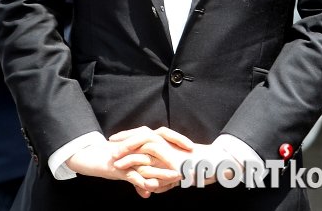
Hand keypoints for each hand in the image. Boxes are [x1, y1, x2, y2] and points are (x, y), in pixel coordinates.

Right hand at [66, 126, 186, 197]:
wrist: (90, 157)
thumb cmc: (112, 160)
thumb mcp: (128, 170)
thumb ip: (140, 178)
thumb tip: (149, 190)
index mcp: (141, 140)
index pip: (163, 134)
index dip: (177, 138)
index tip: (192, 146)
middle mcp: (136, 143)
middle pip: (158, 140)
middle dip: (174, 148)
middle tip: (189, 156)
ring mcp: (127, 154)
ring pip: (147, 157)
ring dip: (162, 167)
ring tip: (176, 176)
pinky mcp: (118, 166)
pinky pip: (132, 174)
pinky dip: (141, 181)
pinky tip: (152, 188)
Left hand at [114, 129, 238, 190]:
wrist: (210, 165)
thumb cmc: (195, 170)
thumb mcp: (173, 175)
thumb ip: (160, 180)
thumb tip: (148, 188)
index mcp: (165, 141)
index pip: (143, 134)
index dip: (129, 137)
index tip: (116, 140)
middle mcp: (165, 141)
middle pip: (140, 134)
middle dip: (124, 140)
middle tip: (111, 145)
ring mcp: (167, 146)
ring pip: (142, 142)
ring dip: (127, 150)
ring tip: (115, 159)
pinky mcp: (169, 155)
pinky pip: (149, 152)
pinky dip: (136, 158)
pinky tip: (125, 165)